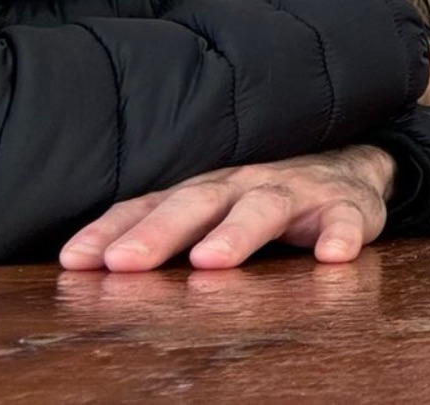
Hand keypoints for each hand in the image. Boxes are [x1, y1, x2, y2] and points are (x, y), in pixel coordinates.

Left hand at [59, 146, 396, 271]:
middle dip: (161, 231)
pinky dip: (341, 235)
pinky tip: (333, 256)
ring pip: (267, 207)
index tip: (77, 260)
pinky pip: (347, 220)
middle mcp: (246, 183)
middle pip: (200, 203)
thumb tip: (85, 264)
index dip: (113, 230)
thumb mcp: (212, 207)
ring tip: (212, 261)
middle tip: (127, 262)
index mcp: (207, 188)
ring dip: (238, 232)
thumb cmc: (265, 196)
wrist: (352, 166)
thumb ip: (163, 228)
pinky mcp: (348, 206)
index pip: (152, 205)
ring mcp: (299, 191)